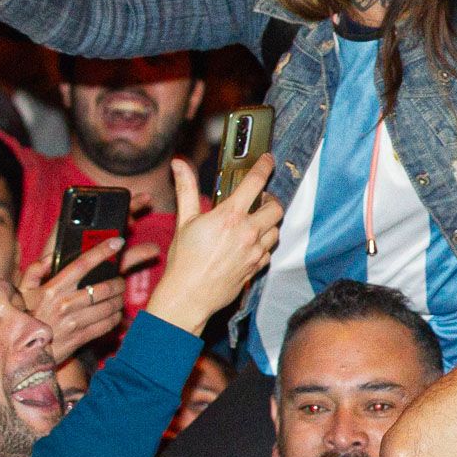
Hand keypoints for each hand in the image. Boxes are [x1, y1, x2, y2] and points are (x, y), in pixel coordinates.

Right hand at [18, 237, 127, 363]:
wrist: (22, 354)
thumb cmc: (24, 318)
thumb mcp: (21, 293)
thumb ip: (33, 272)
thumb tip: (48, 258)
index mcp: (52, 288)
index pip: (82, 264)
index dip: (102, 251)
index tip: (117, 242)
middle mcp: (64, 304)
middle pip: (104, 287)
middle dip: (118, 282)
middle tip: (120, 281)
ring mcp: (74, 322)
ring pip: (109, 306)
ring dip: (118, 300)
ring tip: (117, 297)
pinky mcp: (80, 338)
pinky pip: (107, 324)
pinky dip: (115, 317)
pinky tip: (113, 314)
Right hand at [144, 156, 280, 335]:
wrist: (189, 295)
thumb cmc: (184, 261)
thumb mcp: (184, 221)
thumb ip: (186, 189)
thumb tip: (180, 165)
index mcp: (230, 216)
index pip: (255, 182)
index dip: (264, 167)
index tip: (267, 160)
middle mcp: (248, 232)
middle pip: (276, 207)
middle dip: (269, 200)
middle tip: (258, 200)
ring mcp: (255, 250)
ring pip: (276, 230)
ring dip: (268, 223)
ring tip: (252, 222)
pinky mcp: (257, 266)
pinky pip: (269, 250)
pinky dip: (264, 244)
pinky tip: (249, 244)